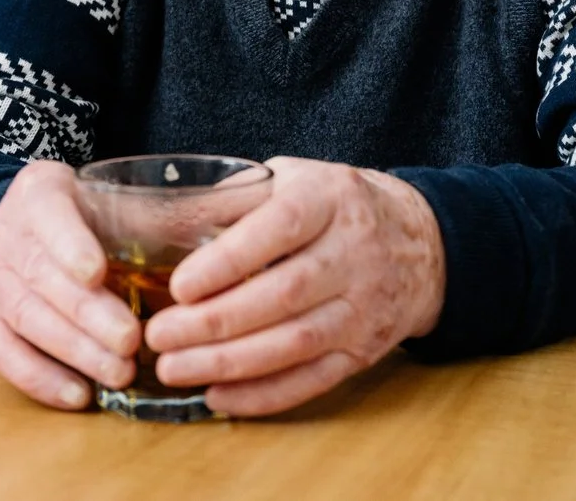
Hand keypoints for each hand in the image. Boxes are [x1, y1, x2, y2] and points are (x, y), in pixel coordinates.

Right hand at [0, 160, 139, 409]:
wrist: (24, 222)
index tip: (98, 272)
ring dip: (72, 350)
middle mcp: (9, 235)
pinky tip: (78, 395)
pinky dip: (38, 378)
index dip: (70, 245)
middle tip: (131, 341)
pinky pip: (2, 354)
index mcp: (40, 193)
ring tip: (118, 374)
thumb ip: (163, 206)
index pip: (49, 215)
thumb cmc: (86, 208)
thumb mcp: (113, 190)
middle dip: (86, 314)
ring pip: (23, 318)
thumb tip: (242, 213)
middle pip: (40, 278)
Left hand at [144, 157, 445, 416]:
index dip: (230, 259)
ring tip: (174, 368)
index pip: (281, 228)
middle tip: (160, 335)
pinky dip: (264, 395)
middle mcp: (353, 252)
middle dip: (216, 321)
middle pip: (283, 294)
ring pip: (295, 343)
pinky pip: (313, 380)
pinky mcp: (365, 350)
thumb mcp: (289, 180)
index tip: (180, 285)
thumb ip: (228, 199)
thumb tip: (155, 223)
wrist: (420, 242)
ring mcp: (363, 306)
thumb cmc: (333, 206)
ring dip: (230, 363)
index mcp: (329, 199)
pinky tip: (218, 396)